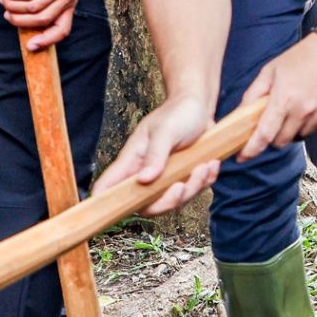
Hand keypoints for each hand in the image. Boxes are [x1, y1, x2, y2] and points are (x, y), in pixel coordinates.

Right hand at [93, 93, 219, 215]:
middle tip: (182, 185)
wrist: (198, 105)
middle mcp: (146, 173)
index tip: (110, 211)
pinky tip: (211, 164)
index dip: (106, 201)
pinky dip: (206, 180)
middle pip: (148, 205)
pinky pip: (195, 190)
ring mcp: (166, 177)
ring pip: (175, 199)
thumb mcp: (165, 131)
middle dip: (169, 200)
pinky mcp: (185, 176)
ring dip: (193, 186)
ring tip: (204, 165)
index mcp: (132, 161)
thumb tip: (143, 180)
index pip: (110, 186)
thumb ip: (155, 155)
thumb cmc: (177, 113)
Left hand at [237, 33, 316, 160]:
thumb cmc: (302, 56)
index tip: (242, 157)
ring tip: (295, 108)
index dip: (251, 150)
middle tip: (273, 121)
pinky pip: (314, 130)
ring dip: (292, 130)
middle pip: (280, 142)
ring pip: (298, 137)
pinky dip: (308, 124)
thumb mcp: (271, 70)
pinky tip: (310, 105)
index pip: (264, 135)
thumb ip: (253, 94)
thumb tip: (239, 114)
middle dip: (273, 136)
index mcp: (284, 99)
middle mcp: (302, 112)